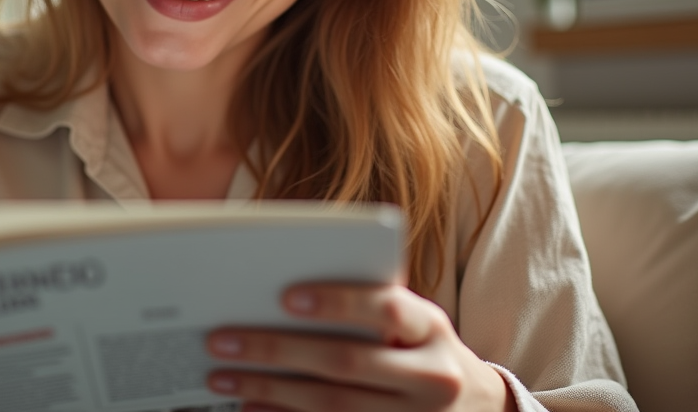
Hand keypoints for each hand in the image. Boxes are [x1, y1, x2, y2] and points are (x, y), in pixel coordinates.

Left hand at [205, 282, 515, 411]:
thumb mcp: (415, 324)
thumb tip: (282, 299)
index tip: (286, 297)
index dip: (338, 302)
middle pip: (346, 363)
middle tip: (221, 339)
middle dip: (277, 350)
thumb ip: (370, 308)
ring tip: (223, 377)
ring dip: (270, 391)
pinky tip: (252, 408)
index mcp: (433, 329)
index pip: (386, 309)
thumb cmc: (423, 351)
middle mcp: (431, 377)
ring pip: (333, 406)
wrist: (476, 411)